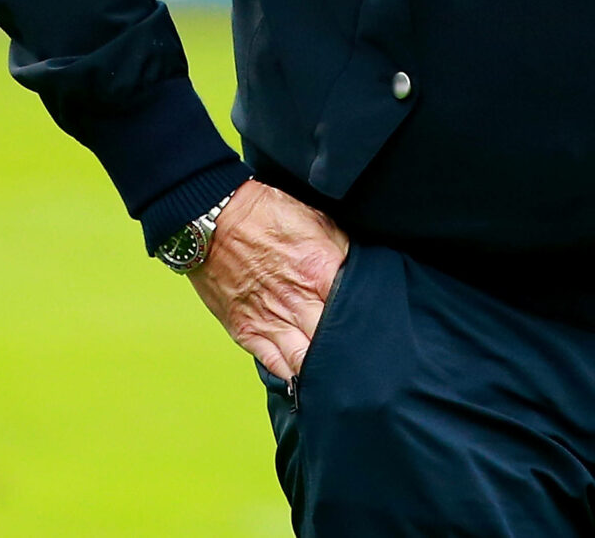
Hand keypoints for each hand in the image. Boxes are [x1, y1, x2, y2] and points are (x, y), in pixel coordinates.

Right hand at [186, 180, 349, 381]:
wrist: (216, 218)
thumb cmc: (267, 214)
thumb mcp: (318, 221)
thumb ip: (342, 251)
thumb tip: (362, 270)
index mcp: (321, 272)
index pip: (356, 309)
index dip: (369, 321)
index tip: (379, 330)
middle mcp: (297, 301)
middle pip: (333, 340)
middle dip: (349, 351)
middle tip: (364, 358)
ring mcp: (270, 320)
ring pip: (305, 360)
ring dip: (322, 369)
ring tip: (339, 375)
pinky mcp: (247, 330)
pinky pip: (274, 364)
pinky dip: (292, 376)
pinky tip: (306, 380)